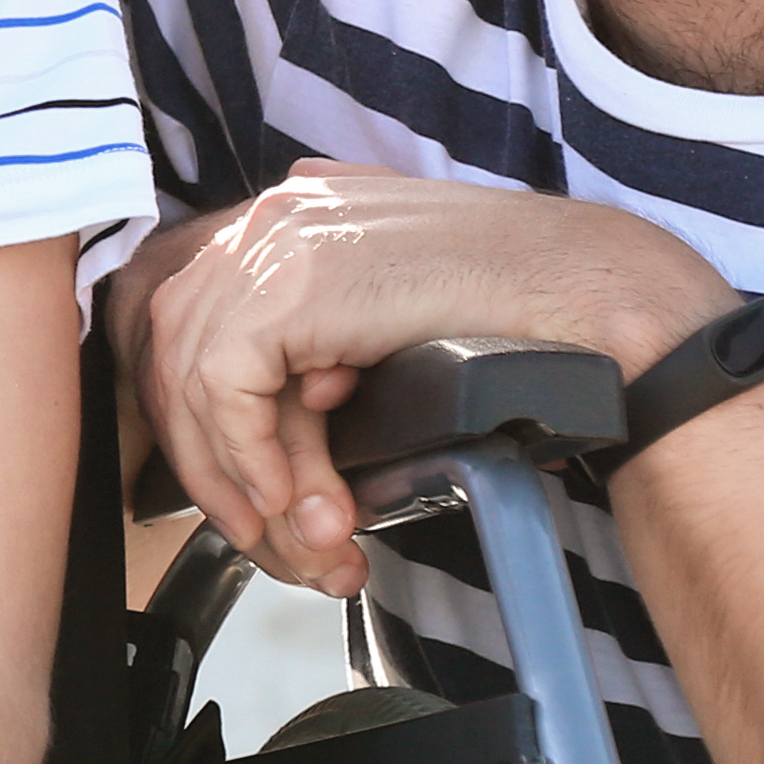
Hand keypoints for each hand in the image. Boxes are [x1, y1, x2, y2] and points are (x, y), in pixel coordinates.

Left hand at [129, 166, 734, 591]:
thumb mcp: (390, 325)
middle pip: (172, 356)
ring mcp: (279, 239)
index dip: (193, 423)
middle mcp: (270, 217)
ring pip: (193, 381)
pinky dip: (254, 460)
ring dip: (242, 484)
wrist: (592, 300)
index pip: (181, 325)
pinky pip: (227, 389)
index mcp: (286, 218)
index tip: (243, 501)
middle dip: (211, 469)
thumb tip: (275, 423)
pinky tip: (306, 503)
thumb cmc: (510, 318)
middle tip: (272, 546)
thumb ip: (321, 342)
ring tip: (310, 542)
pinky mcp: (298, 281)